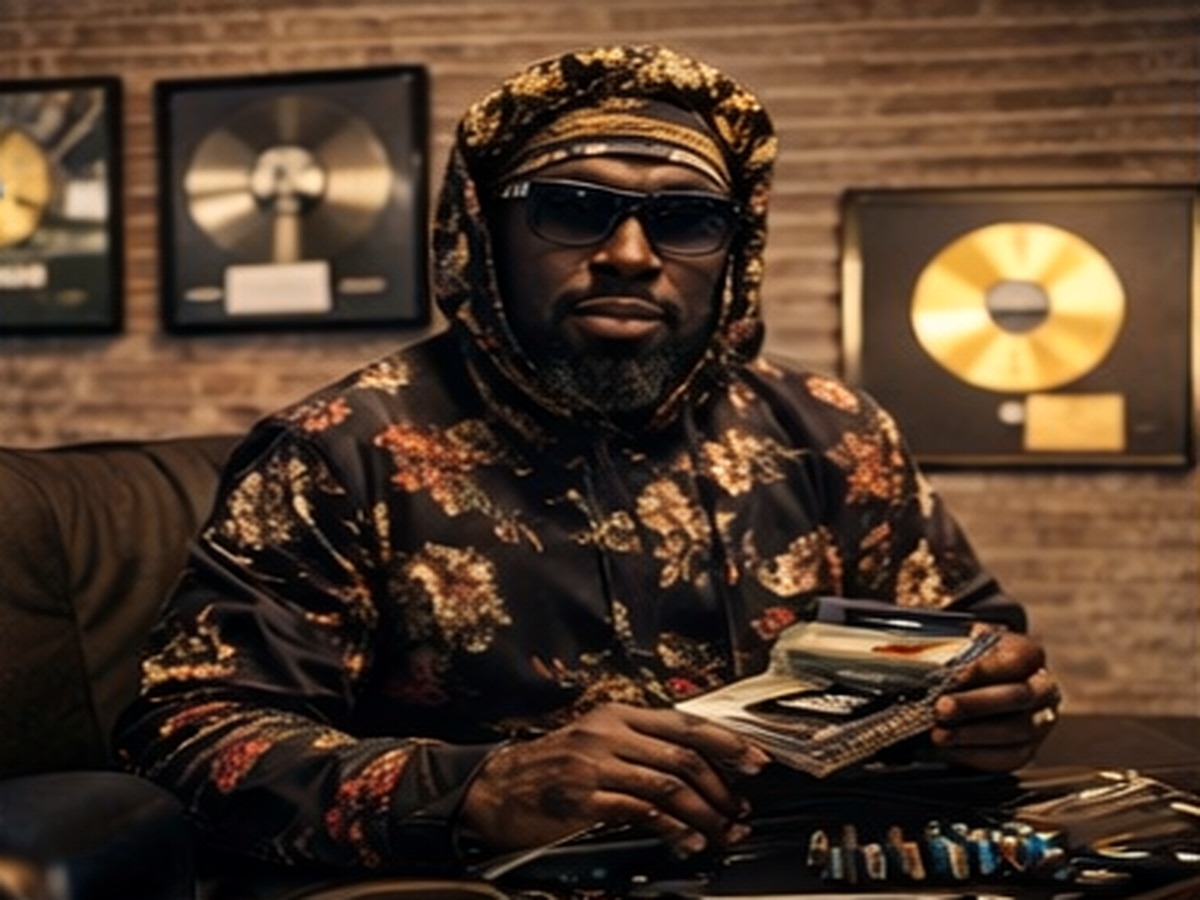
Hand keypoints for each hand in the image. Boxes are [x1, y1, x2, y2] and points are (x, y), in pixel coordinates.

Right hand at [458, 703, 769, 856]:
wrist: (495, 788)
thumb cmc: (547, 768)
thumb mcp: (594, 742)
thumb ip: (638, 747)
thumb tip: (692, 766)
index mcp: (616, 716)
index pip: (684, 723)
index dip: (725, 742)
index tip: (754, 759)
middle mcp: (609, 734)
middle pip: (683, 755)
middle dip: (722, 785)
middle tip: (740, 808)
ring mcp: (597, 765)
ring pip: (669, 785)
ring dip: (704, 812)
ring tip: (721, 830)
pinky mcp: (586, 798)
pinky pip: (641, 811)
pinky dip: (672, 828)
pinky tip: (686, 840)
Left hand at [931, 628, 1061, 771]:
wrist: (974, 684)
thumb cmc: (966, 660)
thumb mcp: (964, 643)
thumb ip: (960, 645)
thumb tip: (942, 655)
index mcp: (1031, 655)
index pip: (1016, 659)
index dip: (985, 669)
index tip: (954, 675)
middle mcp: (1043, 689)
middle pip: (1017, 697)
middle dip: (975, 704)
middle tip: (942, 708)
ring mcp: (1039, 722)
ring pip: (1014, 732)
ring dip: (972, 734)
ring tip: (939, 734)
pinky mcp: (1027, 750)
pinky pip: (1007, 758)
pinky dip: (974, 755)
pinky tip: (949, 750)